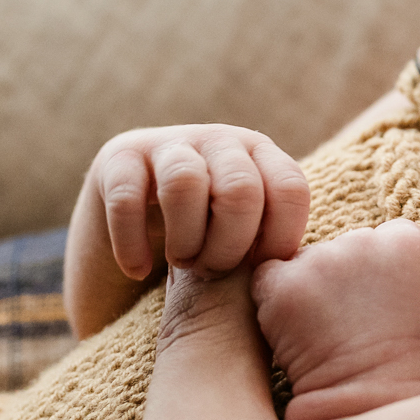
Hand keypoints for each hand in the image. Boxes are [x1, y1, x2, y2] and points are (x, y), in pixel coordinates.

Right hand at [65, 125, 310, 337]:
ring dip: (185, 240)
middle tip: (212, 271)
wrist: (135, 228)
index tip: (258, 273)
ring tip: (181, 262)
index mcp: (262, 156)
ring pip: (184, 183)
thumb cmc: (207, 244)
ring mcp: (168, 144)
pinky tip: (137, 269)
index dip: (279, 241)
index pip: (290, 189)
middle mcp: (220, 141)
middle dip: (227, 246)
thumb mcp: (247, 238)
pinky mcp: (119, 159)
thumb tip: (301, 278)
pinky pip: (127, 199)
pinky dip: (133, 245)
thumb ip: (272, 245)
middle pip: (240, 189)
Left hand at [253, 222, 419, 419]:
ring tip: (321, 330)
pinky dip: (274, 300)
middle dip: (340, 276)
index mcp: (407, 241)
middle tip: (345, 318)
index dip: (375, 268)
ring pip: (305, 263)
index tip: (375, 296)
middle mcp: (362, 239)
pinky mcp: (282, 283)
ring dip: (308, 289)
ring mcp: (320, 259)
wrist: (373, 398)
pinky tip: (292, 329)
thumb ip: (417, 270)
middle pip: (341, 246)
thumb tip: (399, 264)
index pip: (382, 237)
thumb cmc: (411, 362)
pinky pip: (268, 279)